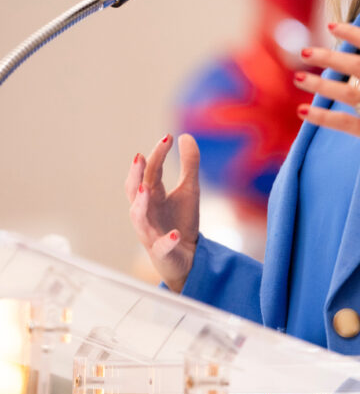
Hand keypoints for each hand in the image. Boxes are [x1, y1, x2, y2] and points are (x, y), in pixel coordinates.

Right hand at [125, 133, 199, 291]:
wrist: (188, 257)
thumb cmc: (181, 221)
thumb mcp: (189, 190)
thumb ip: (189, 164)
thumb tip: (186, 135)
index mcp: (152, 196)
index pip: (150, 172)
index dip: (157, 155)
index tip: (168, 137)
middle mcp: (146, 212)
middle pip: (135, 192)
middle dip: (135, 176)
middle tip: (139, 158)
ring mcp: (151, 233)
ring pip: (138, 219)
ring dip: (140, 205)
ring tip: (146, 190)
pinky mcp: (162, 253)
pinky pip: (161, 247)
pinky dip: (165, 241)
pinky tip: (174, 234)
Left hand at [293, 21, 359, 179]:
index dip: (353, 33)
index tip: (332, 26)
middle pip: (356, 66)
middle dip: (328, 56)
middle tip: (305, 52)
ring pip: (346, 93)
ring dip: (319, 84)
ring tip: (298, 77)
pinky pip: (344, 123)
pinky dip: (323, 117)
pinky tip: (303, 111)